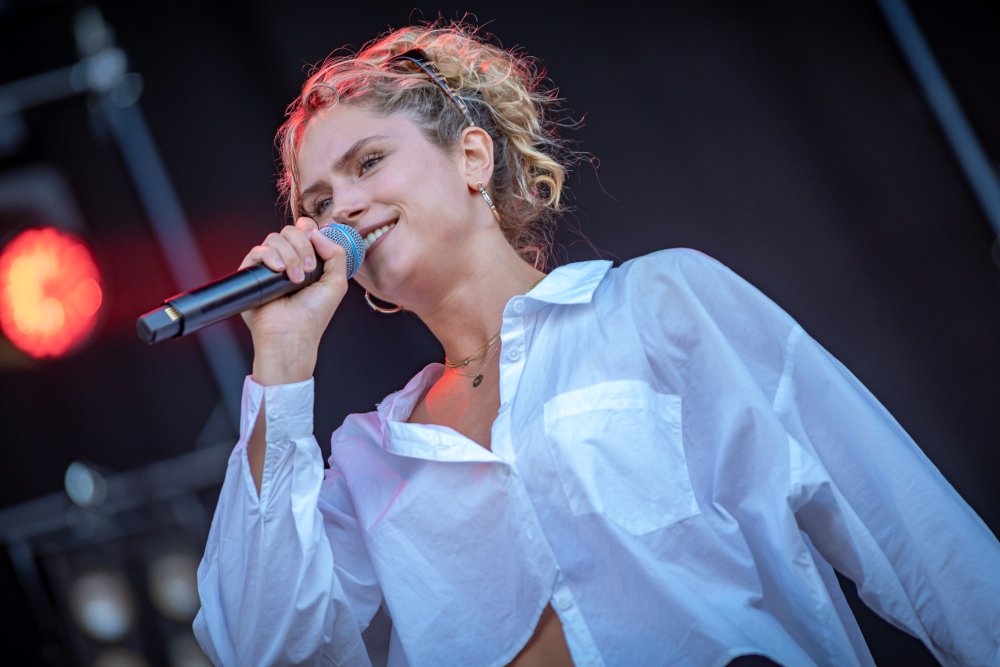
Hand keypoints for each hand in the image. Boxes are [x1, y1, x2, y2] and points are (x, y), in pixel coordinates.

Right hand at [239, 217, 347, 384]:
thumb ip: (336, 253)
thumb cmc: (314, 314)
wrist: (292, 334)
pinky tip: (278, 271)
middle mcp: (287, 261)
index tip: (316, 240)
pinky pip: (257, 251)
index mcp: (306, 260)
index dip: (309, 230)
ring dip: (290, 256)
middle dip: (303, 246)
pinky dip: (270, 256)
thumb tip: (317, 232)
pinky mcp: (252, 273)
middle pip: (290, 231)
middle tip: (310, 270)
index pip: (305, 232)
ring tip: (296, 279)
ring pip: (275, 239)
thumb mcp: (336, 283)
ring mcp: (269, 266)